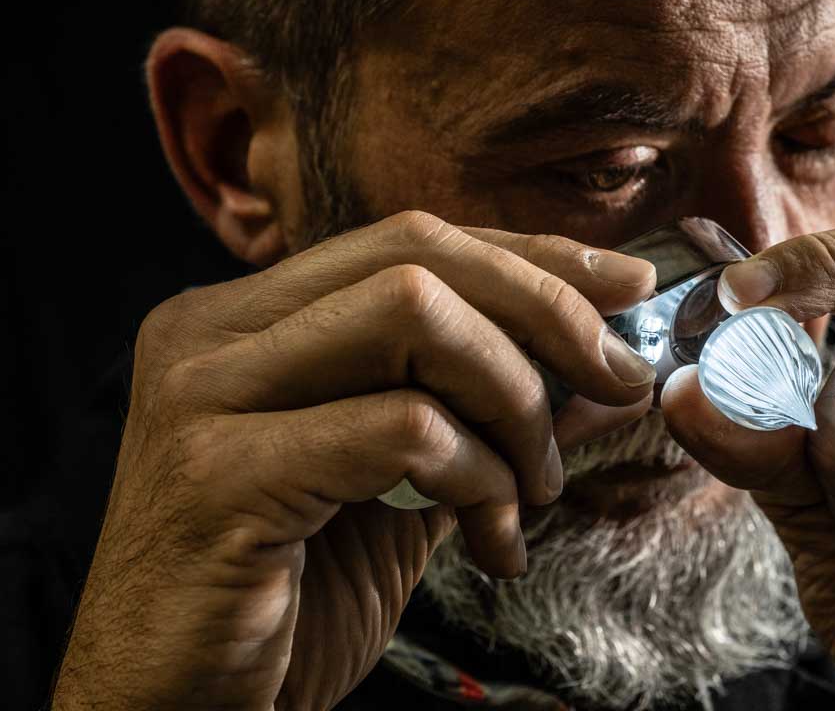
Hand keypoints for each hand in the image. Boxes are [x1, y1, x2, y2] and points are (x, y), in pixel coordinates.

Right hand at [52, 211, 657, 709]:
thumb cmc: (293, 599)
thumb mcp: (410, 488)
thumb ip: (486, 418)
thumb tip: (604, 370)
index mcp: (247, 320)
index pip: (411, 240)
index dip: (531, 255)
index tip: (626, 284)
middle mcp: (211, 334)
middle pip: (417, 254)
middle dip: (545, 309)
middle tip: (614, 380)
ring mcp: (203, 397)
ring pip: (413, 317)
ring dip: (513, 400)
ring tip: (533, 487)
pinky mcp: (217, 476)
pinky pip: (400, 429)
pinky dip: (475, 473)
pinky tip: (490, 535)